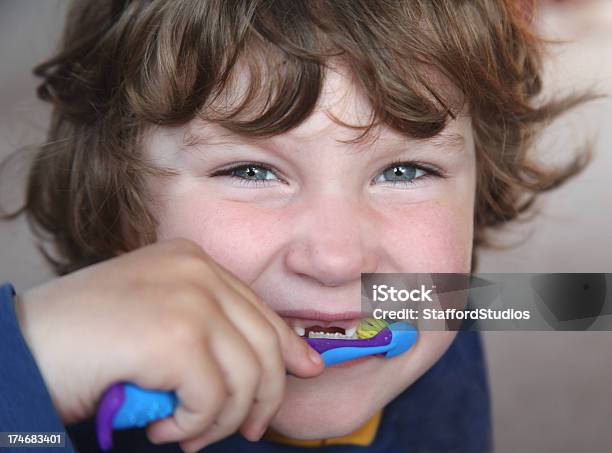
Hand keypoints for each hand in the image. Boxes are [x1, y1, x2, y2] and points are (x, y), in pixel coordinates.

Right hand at [15, 238, 323, 451]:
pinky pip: (214, 400)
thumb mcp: (156, 317)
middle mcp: (197, 271)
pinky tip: (161, 427)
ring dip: (220, 421)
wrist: (21, 348)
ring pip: (247, 378)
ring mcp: (189, 300)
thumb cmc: (84, 341)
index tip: (306, 371)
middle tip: (244, 429)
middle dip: (263, 398)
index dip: (289, 346)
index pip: (260, 309)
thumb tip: (269, 364)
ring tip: (187, 433)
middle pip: (265, 345)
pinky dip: (192, 426)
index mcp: (193, 261)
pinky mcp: (176, 337)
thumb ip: (209, 328)